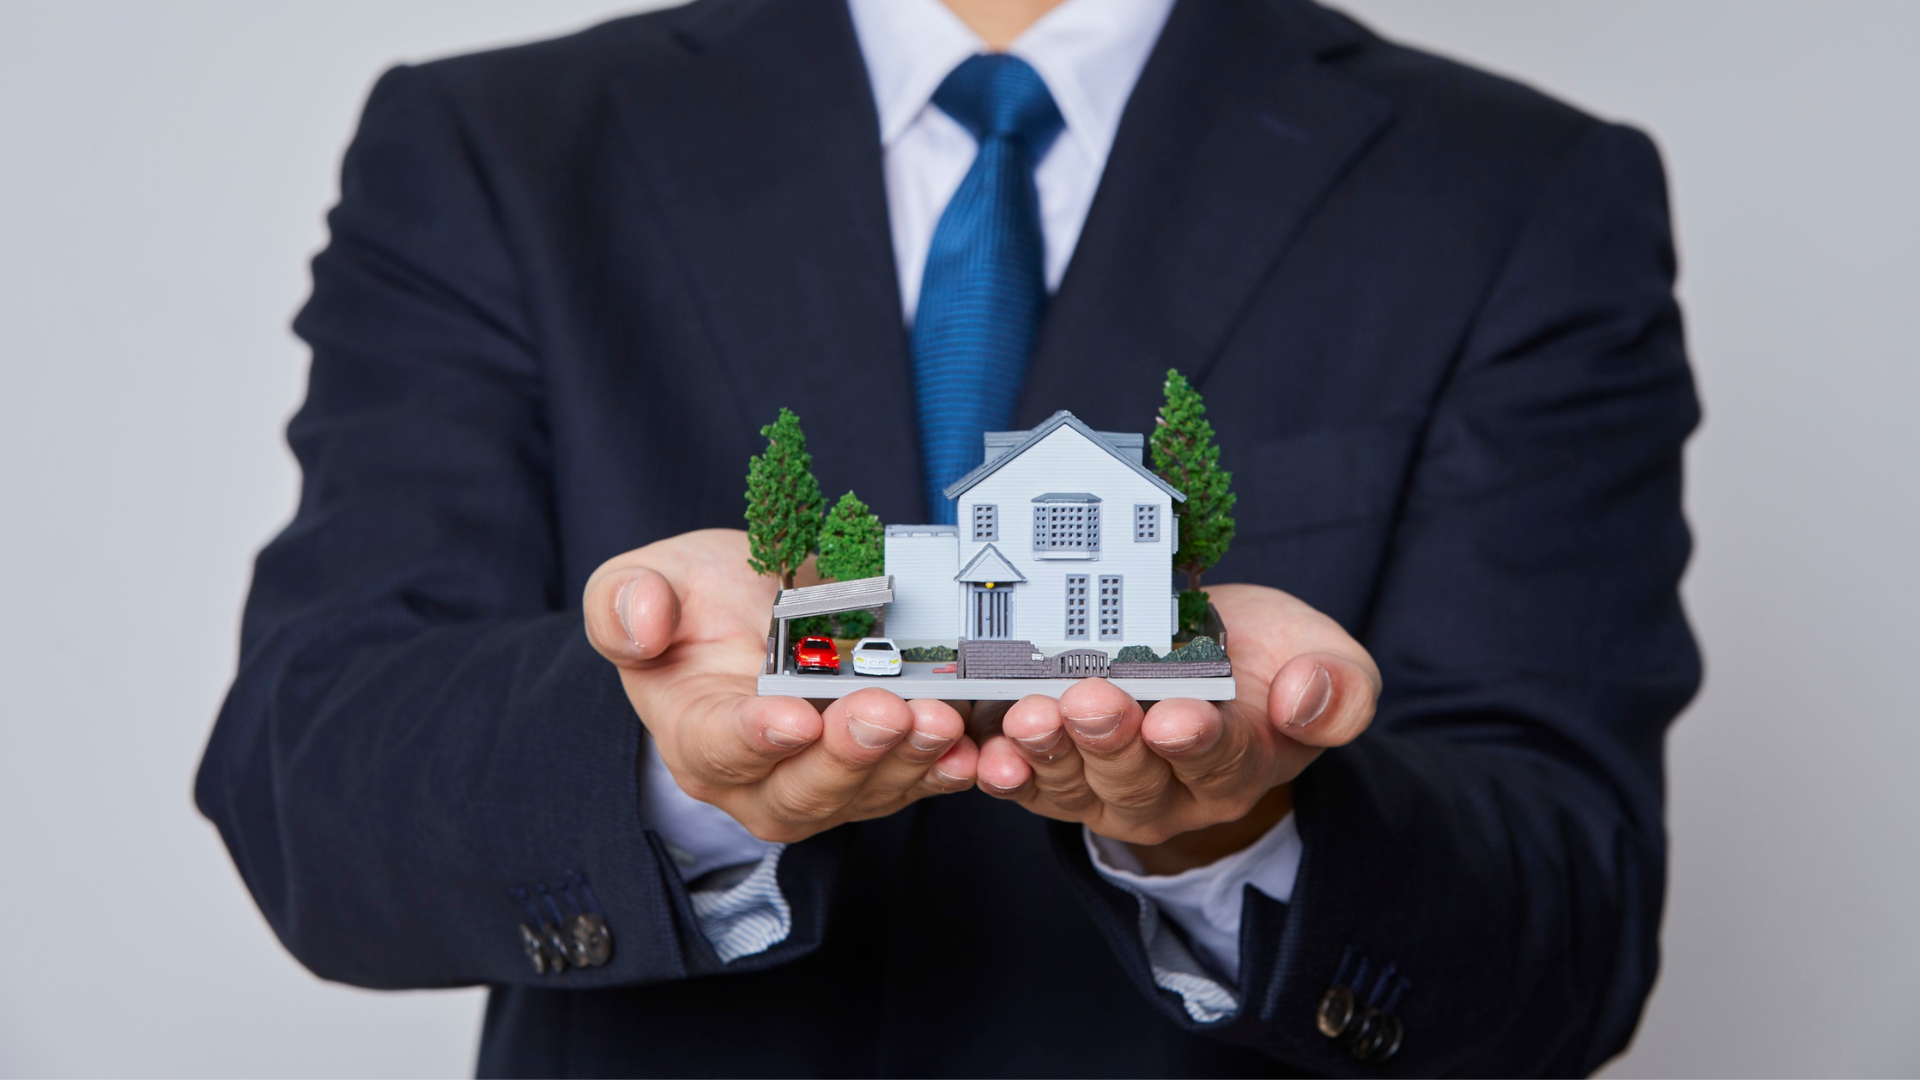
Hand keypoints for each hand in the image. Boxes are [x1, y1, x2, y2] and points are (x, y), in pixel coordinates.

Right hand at [583, 529, 978, 843]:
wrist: (749, 608)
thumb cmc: (692, 600)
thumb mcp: (639, 580)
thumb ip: (623, 603)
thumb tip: (643, 624)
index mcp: (692, 732)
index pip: (719, 747)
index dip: (756, 737)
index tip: (794, 718)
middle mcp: (755, 778)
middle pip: (801, 789)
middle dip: (848, 754)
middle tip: (885, 711)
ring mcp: (820, 783)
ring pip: (864, 792)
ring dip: (907, 761)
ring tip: (940, 721)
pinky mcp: (873, 775)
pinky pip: (912, 783)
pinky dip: (946, 771)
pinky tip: (974, 750)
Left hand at [974, 584, 1377, 870]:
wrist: (1209, 664)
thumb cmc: (1268, 660)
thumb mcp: (1328, 660)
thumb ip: (1338, 688)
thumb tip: (1305, 698)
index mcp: (1241, 765)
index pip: (1220, 759)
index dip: (1197, 741)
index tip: (1176, 719)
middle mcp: (1172, 791)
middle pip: (1136, 777)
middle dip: (1110, 740)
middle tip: (1089, 701)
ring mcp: (1108, 791)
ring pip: (1074, 783)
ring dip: (1047, 751)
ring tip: (1029, 718)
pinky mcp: (1057, 779)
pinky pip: (1025, 785)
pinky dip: (1001, 771)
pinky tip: (984, 753)